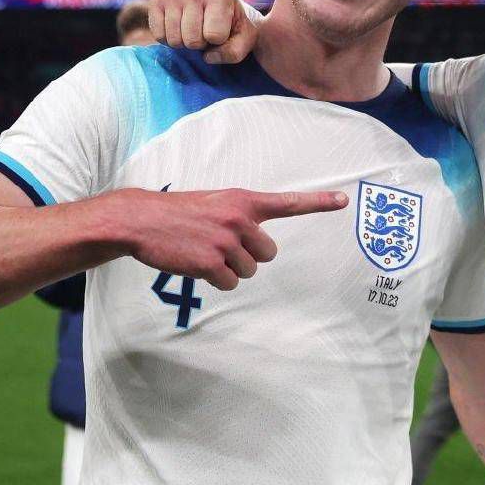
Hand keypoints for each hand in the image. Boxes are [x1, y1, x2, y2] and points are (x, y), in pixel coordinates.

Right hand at [103, 186, 345, 290]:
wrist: (141, 220)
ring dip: (229, 270)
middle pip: (268, 254)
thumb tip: (257, 244)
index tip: (344, 200)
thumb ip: (240, 216)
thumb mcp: (214, 203)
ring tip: (204, 252)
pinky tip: (197, 265)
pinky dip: (216, 280)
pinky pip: (230, 283)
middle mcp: (239, 219)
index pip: (287, 202)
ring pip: (249, 271)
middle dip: (249, 257)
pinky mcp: (212, 263)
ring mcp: (226, 242)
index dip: (318, 202)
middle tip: (221, 247)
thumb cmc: (178, 213)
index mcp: (242, 200)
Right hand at [147, 0, 263, 63]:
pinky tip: (179, 27)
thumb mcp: (245, 40)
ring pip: (174, 39)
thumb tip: (207, 57)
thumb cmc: (235, 25)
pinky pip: (158, 34)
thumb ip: (233, 52)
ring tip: (194, 28)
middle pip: (192, 40)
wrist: (220, 9)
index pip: (214, 35)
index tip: (223, 31)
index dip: (219, 42)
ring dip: (184, 42)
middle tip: (206, 32)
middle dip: (201, 44)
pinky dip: (168, 38)